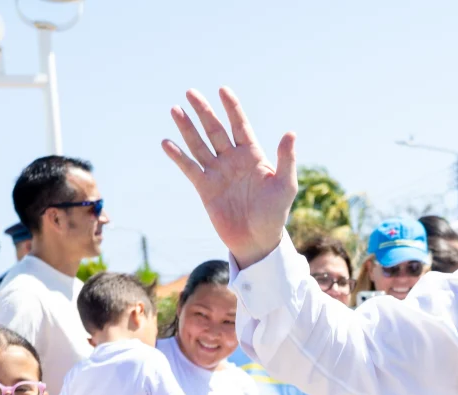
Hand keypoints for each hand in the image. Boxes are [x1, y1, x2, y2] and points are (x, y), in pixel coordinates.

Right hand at [163, 87, 297, 269]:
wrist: (257, 240)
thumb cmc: (275, 213)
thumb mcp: (285, 185)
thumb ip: (286, 159)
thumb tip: (290, 132)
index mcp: (252, 154)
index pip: (240, 125)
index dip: (232, 108)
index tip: (222, 90)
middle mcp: (232, 159)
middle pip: (215, 129)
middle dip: (203, 111)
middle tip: (191, 92)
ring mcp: (217, 172)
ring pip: (199, 145)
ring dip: (187, 128)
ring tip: (175, 110)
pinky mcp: (204, 188)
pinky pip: (189, 168)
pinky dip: (178, 156)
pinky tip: (166, 143)